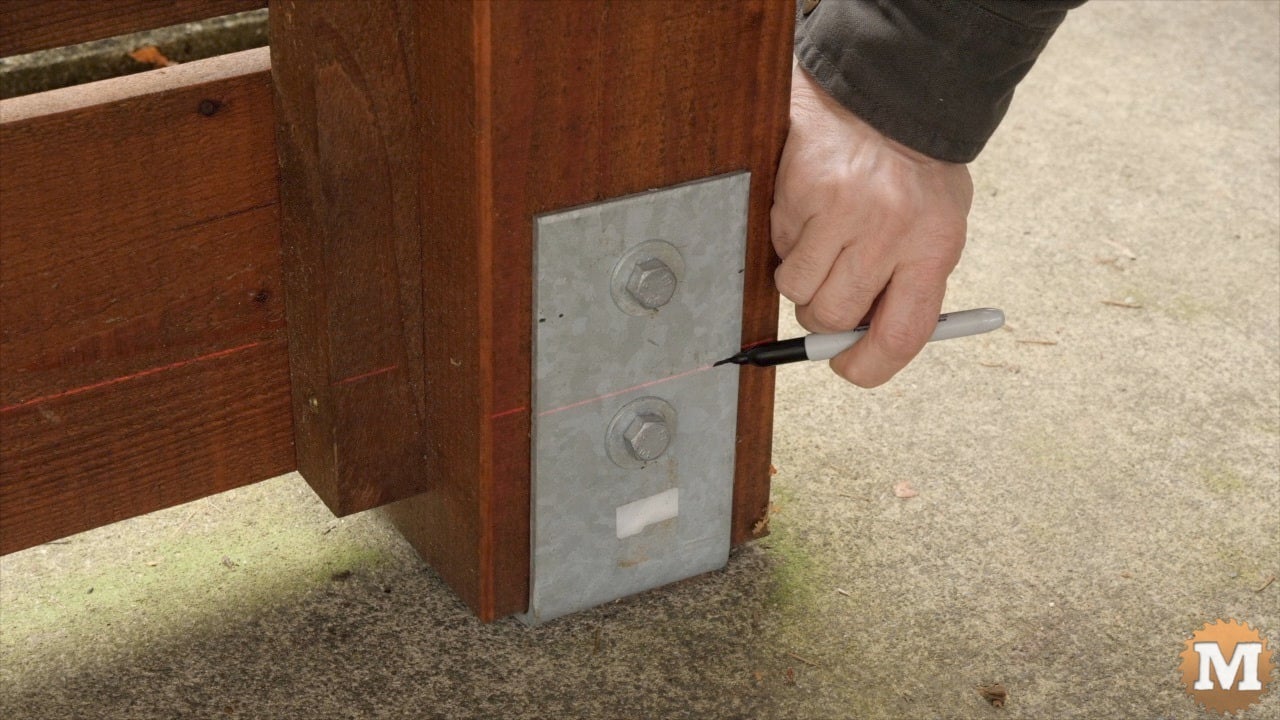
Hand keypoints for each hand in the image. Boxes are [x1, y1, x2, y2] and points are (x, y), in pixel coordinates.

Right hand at [771, 65, 973, 386]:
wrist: (890, 87)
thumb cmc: (914, 169)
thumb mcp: (934, 227)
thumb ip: (904, 285)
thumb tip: (857, 344)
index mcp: (933, 247)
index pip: (900, 336)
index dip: (867, 367)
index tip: (849, 368)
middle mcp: (889, 232)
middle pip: (833, 318)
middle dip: (822, 314)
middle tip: (830, 285)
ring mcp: (841, 211)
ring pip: (794, 288)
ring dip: (801, 272)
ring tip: (824, 234)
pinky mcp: (800, 191)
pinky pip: (777, 244)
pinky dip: (787, 234)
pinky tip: (811, 204)